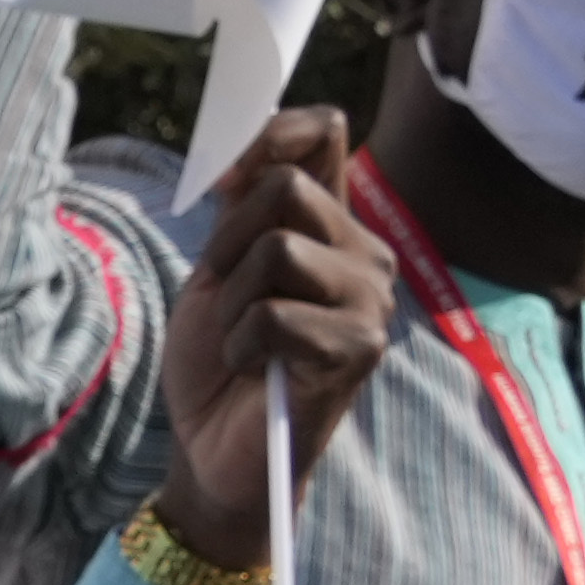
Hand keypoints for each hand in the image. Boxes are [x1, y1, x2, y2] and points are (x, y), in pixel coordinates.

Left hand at [156, 109, 390, 571]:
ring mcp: (371, 299)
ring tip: (243, 340)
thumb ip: (236, 211)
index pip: (325, 132)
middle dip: (228, 242)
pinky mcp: (360, 346)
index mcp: (330, 225)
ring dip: (233, 301)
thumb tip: (240, 150)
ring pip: (277, 248)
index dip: (272, 132)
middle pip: (287, 186)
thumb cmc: (218, 364)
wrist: (214, 452)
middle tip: (224, 297)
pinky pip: (274, 313)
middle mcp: (364, 252)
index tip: (225, 173)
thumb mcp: (216, 274)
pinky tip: (255, 370)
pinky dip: (241, 344)